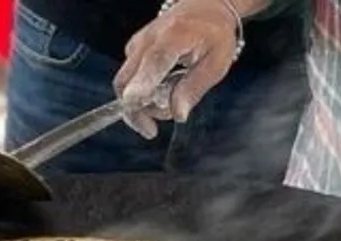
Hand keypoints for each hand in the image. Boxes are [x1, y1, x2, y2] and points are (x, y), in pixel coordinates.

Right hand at [114, 0, 241, 137]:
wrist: (203, 8)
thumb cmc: (214, 36)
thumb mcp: (216, 64)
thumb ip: (194, 89)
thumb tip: (178, 115)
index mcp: (172, 38)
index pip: (152, 64)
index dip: (141, 86)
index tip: (134, 104)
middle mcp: (147, 40)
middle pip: (126, 82)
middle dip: (136, 110)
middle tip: (152, 129)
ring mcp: (136, 44)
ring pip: (125, 85)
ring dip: (142, 104)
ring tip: (172, 99)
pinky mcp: (133, 51)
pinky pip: (129, 80)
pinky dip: (142, 93)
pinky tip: (164, 90)